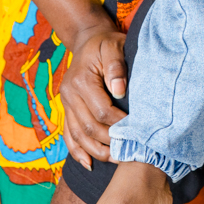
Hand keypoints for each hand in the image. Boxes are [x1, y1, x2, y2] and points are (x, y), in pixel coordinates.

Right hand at [59, 26, 127, 167]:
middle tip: (131, 152)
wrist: (88, 40)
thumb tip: (120, 90)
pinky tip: (88, 164)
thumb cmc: (106, 43)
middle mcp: (69, 95)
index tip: (138, 131)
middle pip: (89, 128)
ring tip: (116, 160)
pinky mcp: (66, 109)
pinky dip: (77, 151)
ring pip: (78, 135)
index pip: (101, 111)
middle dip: (110, 142)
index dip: (119, 124)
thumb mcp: (114, 46)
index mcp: (81, 81)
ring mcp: (65, 103)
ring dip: (96, 151)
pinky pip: (68, 134)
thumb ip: (116, 66)